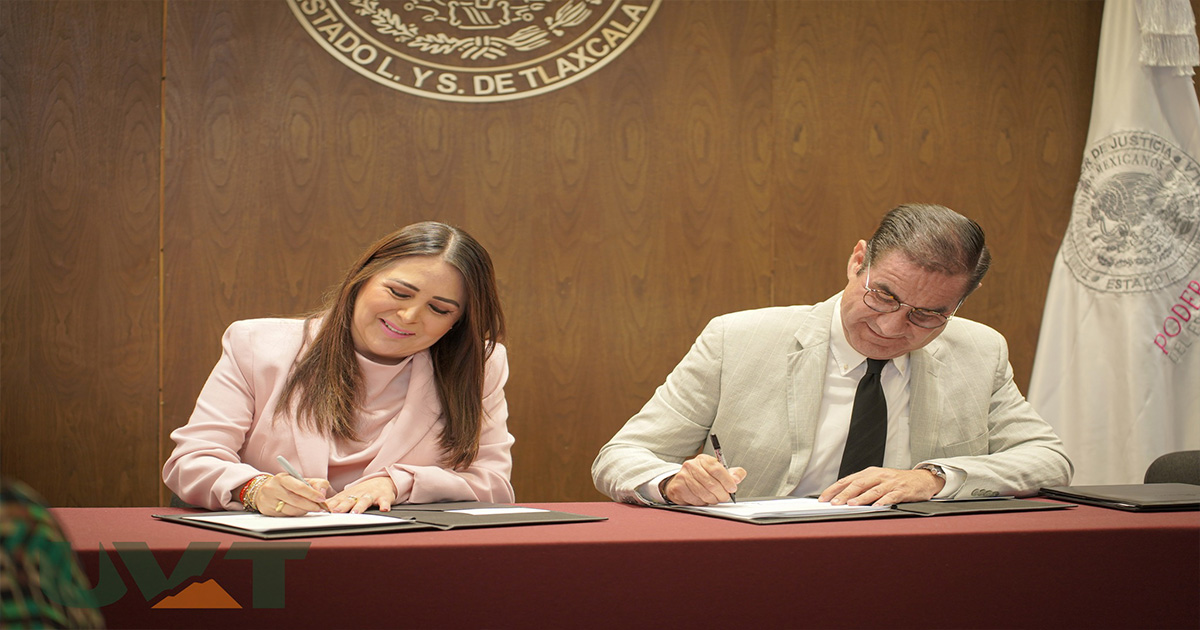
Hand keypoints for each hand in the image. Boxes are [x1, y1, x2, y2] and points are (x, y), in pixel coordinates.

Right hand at [256, 475, 331, 516]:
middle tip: (319, 508)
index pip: (299, 487)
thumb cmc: (287, 485)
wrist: (266, 490)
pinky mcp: (267, 510)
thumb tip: (322, 492)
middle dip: (310, 505)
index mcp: (282, 478)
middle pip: (296, 500)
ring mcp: (268, 500)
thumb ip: (316, 483)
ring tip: (311, 508)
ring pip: (291, 510)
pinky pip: (286, 515)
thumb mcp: (301, 479)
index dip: (312, 494)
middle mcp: (273, 488)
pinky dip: (296, 514)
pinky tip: (300, 510)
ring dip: (304, 511)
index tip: (322, 499)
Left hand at [327, 477, 398, 513]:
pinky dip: (384, 505)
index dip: (329, 506)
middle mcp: (358, 494)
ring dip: (360, 507)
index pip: (336, 501)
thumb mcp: (346, 496)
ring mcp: (370, 495)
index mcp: (347, 496)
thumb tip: (316, 509)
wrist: (382, 481)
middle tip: (334, 512)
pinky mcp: (383, 497)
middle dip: (341, 507)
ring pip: (364, 501)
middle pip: (348, 501)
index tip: (321, 511)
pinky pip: (384, 501)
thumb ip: (333, 503)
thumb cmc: (361, 492)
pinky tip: (384, 509)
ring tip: (355, 513)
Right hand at [662, 454, 746, 505]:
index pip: (717, 469)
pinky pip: (695, 500)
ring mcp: (683, 476)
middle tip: (725, 497)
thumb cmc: (702, 477)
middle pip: (711, 484)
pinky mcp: (678, 488)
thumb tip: (738, 477)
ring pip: (704, 493)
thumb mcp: (717, 471)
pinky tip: (703, 499)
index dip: (727, 481)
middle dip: (721, 494)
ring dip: (713, 499)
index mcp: (703, 459)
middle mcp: (692, 465)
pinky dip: (702, 502)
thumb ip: (731, 474)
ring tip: (714, 498)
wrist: (680, 481)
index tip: (732, 488)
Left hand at [817, 467, 944, 505]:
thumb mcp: (877, 480)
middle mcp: (878, 476)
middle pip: (858, 484)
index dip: (834, 489)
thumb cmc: (896, 482)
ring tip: (850, 505)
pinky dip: (882, 501)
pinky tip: (876, 507)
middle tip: (834, 503)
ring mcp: (890, 483)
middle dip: (844, 494)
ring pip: (872, 490)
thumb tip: (842, 499)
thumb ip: (862, 488)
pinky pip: (890, 496)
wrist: (921, 479)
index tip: (823, 498)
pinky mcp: (901, 490)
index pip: (847, 480)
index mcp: (869, 473)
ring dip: (860, 498)